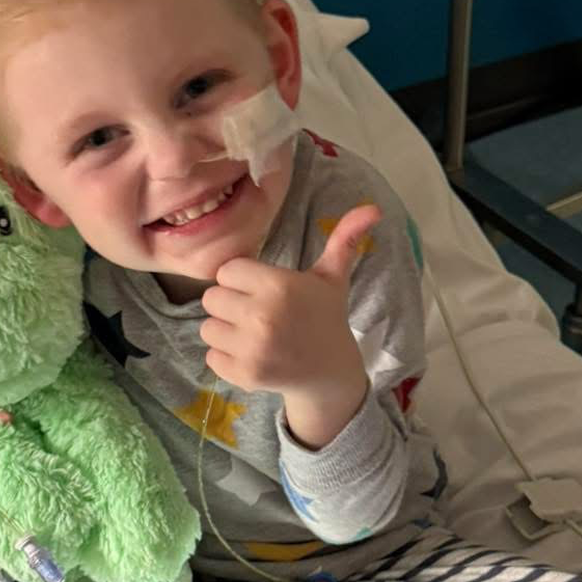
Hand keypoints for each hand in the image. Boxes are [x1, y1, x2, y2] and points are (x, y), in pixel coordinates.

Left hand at [201, 203, 379, 447]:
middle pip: (212, 298)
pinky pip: (211, 358)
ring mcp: (252, 349)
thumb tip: (373, 207)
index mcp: (279, 285)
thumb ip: (344, 238)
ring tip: (251, 335)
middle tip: (255, 313)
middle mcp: (262, 315)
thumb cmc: (325, 317)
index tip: (260, 290)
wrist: (331, 372)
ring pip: (208, 328)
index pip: (227, 271)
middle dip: (229, 304)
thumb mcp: (332, 277)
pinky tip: (251, 355)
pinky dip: (225, 359)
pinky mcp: (244, 375)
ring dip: (225, 332)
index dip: (240, 279)